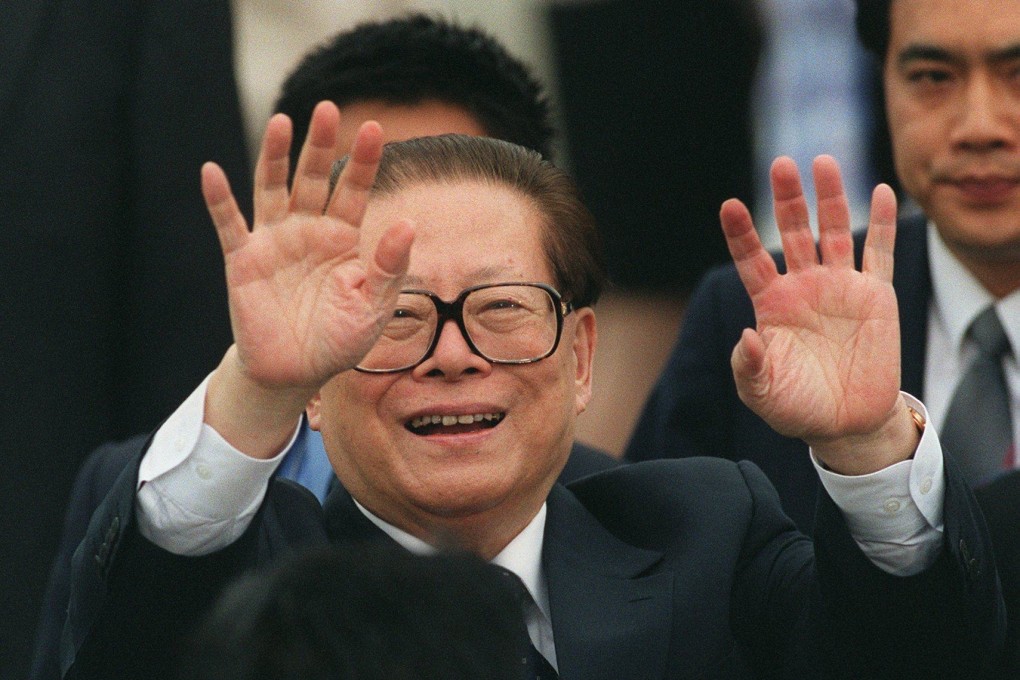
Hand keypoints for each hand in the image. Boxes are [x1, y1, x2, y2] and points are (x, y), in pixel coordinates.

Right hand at [202, 101, 412, 393]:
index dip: (363, 161)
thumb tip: (406, 224)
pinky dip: (219, 200)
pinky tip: (211, 172)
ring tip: (281, 122)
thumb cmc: (339, 340)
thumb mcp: (374, 307)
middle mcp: (307, 231)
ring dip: (274, 156)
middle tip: (328, 108)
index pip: (353, 190)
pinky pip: (229, 225)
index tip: (374, 128)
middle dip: (319, 145)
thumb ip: (389, 267)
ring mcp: (274, 242)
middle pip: (313, 178)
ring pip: (272, 189)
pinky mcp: (243, 261)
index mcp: (342, 239)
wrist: (295, 373)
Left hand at [722, 156, 912, 472]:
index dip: (741, 233)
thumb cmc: (796, 407)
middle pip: (794, 232)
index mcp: (771, 303)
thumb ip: (748, 366)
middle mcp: (804, 287)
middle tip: (781, 164)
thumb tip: (746, 336)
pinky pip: (880, 254)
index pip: (751, 259)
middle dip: (788, 199)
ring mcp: (840, 287)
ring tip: (823, 162)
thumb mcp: (762, 393)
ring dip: (830, 198)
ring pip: (835, 232)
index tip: (730, 206)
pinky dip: (883, 223)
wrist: (845, 423)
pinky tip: (884, 191)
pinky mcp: (876, 296)